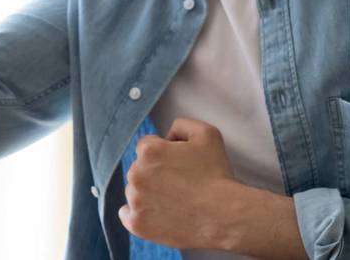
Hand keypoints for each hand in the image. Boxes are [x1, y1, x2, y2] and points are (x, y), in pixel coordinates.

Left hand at [118, 118, 240, 249]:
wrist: (222, 215)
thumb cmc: (216, 174)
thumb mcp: (207, 133)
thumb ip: (181, 124)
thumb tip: (167, 135)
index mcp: (149, 151)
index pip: (147, 144)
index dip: (165, 151)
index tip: (179, 162)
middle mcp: (136, 174)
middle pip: (139, 168)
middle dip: (155, 171)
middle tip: (179, 182)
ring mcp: (135, 201)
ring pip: (134, 190)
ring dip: (148, 192)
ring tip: (174, 199)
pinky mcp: (137, 224)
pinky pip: (127, 214)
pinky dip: (138, 213)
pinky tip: (155, 211)